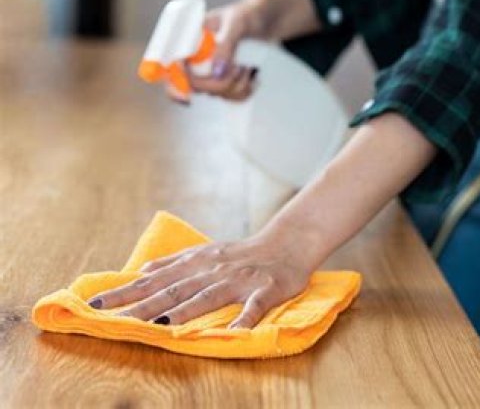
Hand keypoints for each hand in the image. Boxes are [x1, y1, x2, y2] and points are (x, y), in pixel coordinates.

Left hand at [86, 236, 313, 328]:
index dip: (126, 291)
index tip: (96, 305)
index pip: (155, 279)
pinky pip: (255, 307)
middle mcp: (214, 270)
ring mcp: (240, 279)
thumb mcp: (205, 252)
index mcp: (197, 262)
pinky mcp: (266, 289)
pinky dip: (244, 319)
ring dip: (185, 310)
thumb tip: (140, 273)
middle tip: (114, 317)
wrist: (287, 243)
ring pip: (209, 296)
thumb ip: (174, 263)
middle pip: (175, 289)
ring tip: (161, 325)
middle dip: (143, 304)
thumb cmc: (242, 253)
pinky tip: (234, 332)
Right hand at [165, 0, 267, 104]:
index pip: (171, 67)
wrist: (268, 20)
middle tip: (241, 68)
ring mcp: (212, 71)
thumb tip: (217, 73)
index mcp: (188, 40)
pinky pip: (233, 97)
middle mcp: (197, 57)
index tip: (186, 99)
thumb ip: (226, 45)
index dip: (174, 86)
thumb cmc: (248, 14)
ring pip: (217, 93)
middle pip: (195, 87)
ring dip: (237, 84)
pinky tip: (253, 76)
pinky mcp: (228, 80)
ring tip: (249, 66)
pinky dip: (245, 90)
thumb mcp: (237, 24)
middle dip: (220, 83)